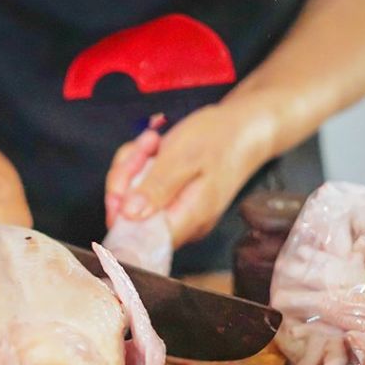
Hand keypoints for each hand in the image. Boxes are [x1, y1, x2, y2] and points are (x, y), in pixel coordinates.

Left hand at [106, 103, 275, 246]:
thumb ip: (157, 188)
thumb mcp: (183, 157)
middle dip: (127, 176)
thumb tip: (129, 215)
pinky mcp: (171, 201)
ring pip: (132, 198)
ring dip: (133, 164)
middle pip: (131, 216)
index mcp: (188, 219)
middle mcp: (182, 224)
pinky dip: (141, 164)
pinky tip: (155, 147)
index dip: (121, 210)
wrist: (243, 128)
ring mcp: (176, 213)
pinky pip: (142, 189)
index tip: (124, 178)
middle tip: (146, 146)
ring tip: (154, 142)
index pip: (140, 236)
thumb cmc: (219, 139)